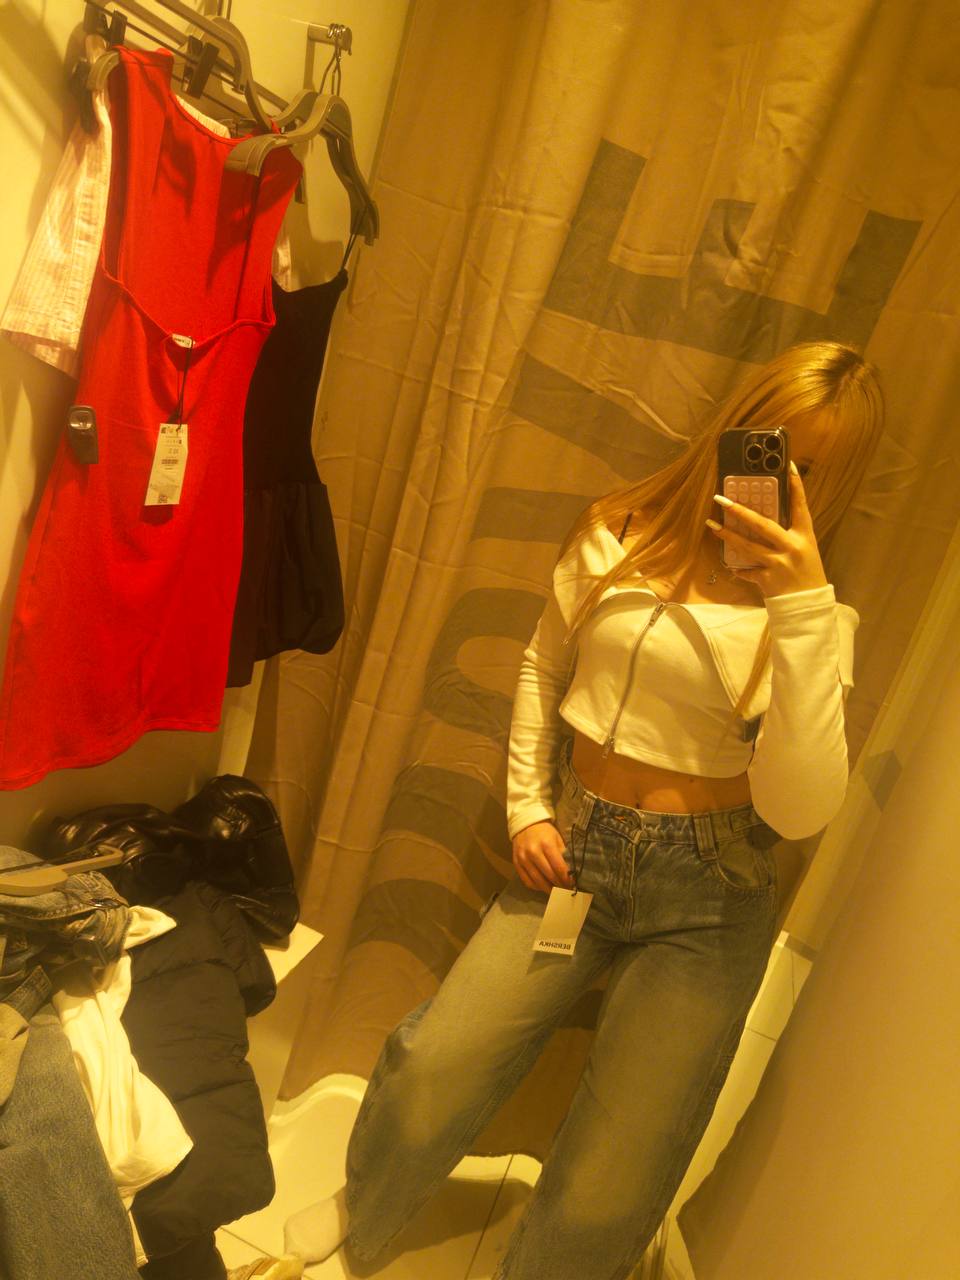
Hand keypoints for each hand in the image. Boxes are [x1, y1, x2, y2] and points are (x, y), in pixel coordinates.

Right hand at [512, 820, 573, 893]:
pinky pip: (527, 881)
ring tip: (555, 891)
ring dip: (548, 889)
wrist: (524, 825)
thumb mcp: (557, 838)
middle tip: (565, 889)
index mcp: (546, 844)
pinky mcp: (516, 864)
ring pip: (537, 881)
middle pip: (549, 875)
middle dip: (559, 885)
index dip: (566, 878)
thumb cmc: (544, 832)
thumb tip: (570, 871)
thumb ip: (563, 854)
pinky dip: (536, 887)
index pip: (559, 867)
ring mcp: (523, 859)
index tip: (572, 884)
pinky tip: (543, 887)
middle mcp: (533, 852)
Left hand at [707, 463, 827, 596]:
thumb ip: (788, 537)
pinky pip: (747, 571)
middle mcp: (792, 547)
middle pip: (762, 524)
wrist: (808, 606)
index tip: (789, 466)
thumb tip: (763, 521)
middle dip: (740, 511)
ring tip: (712, 525)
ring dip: (728, 535)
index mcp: (804, 537)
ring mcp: (779, 563)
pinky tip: (732, 567)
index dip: (795, 486)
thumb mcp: (805, 552)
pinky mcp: (767, 579)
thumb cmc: (807, 576)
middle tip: (722, 500)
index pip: (800, 506)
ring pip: (747, 546)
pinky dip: (739, 569)